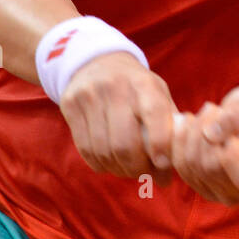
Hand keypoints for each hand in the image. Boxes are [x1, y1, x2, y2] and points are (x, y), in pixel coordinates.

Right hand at [58, 52, 177, 185]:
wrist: (96, 61)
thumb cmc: (136, 87)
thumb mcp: (157, 95)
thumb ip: (167, 130)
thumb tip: (166, 177)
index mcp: (144, 83)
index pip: (155, 114)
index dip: (160, 144)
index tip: (163, 164)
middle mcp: (116, 87)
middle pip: (124, 143)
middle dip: (137, 167)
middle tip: (145, 173)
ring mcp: (89, 95)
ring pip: (103, 150)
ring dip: (118, 169)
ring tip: (128, 169)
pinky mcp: (70, 105)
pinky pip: (85, 149)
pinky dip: (101, 164)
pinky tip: (110, 162)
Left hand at [172, 85, 238, 208]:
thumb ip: (238, 120)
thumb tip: (210, 133)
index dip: (231, 156)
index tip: (229, 129)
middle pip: (214, 172)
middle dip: (205, 135)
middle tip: (211, 108)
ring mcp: (227, 194)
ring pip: (195, 169)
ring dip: (192, 135)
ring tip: (203, 112)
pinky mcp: (206, 187)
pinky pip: (184, 169)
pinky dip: (180, 143)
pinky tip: (185, 123)